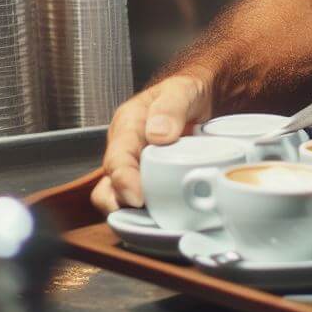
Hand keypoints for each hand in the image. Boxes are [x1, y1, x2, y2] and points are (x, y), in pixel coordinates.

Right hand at [90, 72, 213, 213]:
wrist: (203, 97)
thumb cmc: (187, 93)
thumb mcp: (183, 90)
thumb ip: (170, 107)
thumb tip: (157, 134)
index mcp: (128, 125)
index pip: (117, 157)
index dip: (123, 180)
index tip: (137, 197)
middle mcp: (126, 149)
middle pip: (109, 186)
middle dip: (121, 204)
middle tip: (146, 214)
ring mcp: (137, 167)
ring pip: (119, 199)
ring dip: (132, 214)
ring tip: (155, 222)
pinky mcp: (150, 180)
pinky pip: (141, 203)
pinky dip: (148, 215)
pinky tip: (165, 221)